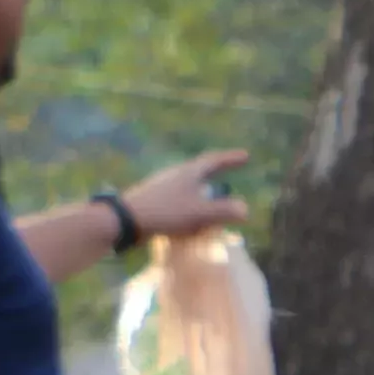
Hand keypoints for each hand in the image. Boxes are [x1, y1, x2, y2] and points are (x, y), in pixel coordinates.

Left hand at [116, 150, 250, 243]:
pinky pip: (181, 196)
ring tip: (213, 199)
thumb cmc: (166, 212)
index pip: (214, 161)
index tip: (245, 156)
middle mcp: (176, 174)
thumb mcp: (200, 213)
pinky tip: (193, 215)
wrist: (127, 218)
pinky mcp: (156, 197)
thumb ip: (224, 211)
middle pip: (201, 169)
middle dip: (216, 172)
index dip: (230, 159)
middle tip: (229, 172)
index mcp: (189, 173)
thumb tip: (245, 209)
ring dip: (205, 189)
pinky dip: (193, 202)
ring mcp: (164, 185)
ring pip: (190, 183)